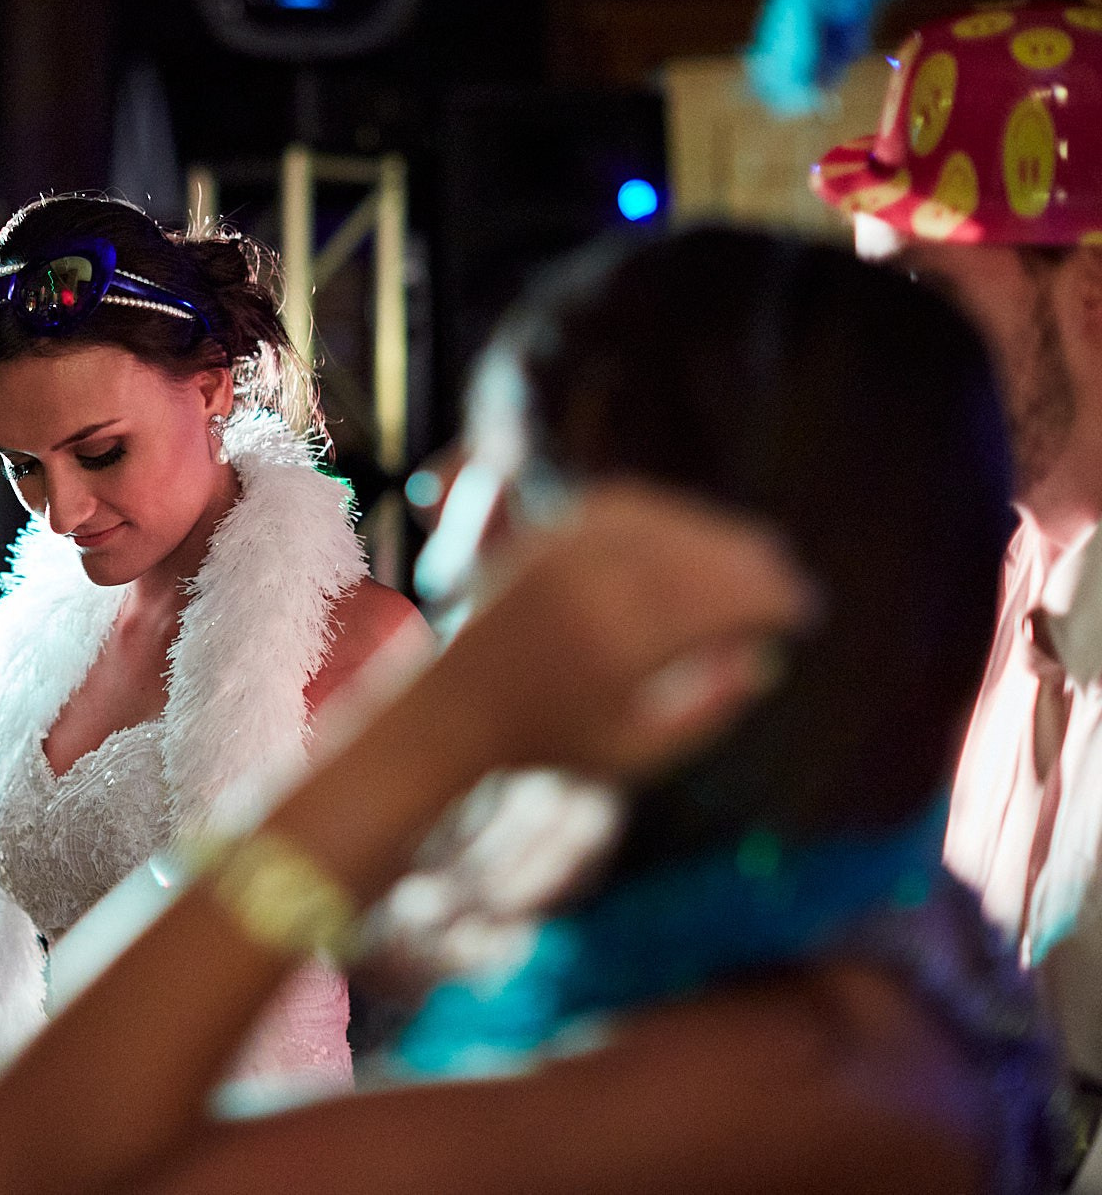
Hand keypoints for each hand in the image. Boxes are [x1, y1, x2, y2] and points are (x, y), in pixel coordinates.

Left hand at [433, 481, 817, 781]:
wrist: (453, 707)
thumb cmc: (550, 740)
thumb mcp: (636, 751)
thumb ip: (707, 713)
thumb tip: (763, 661)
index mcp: (619, 641)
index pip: (720, 599)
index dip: (771, 598)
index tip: (802, 611)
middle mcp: (590, 584)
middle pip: (698, 552)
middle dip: (753, 563)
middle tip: (787, 582)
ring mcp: (561, 550)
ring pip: (664, 520)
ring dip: (716, 535)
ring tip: (751, 560)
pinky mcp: (543, 533)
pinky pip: (622, 505)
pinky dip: (666, 514)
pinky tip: (692, 537)